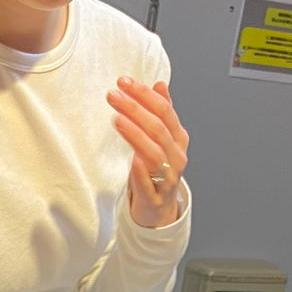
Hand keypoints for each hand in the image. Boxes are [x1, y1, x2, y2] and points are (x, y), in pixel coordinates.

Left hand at [108, 77, 189, 228]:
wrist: (158, 209)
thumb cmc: (157, 170)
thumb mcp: (162, 140)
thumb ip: (162, 113)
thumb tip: (160, 84)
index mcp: (178, 139)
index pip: (164, 111)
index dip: (145, 94)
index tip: (125, 82)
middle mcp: (176, 157)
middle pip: (158, 129)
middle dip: (135, 109)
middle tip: (114, 95)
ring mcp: (167, 178)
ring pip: (155, 153)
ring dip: (136, 135)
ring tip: (117, 120)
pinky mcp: (155, 198)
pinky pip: (149, 185)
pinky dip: (141, 172)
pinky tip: (133, 160)